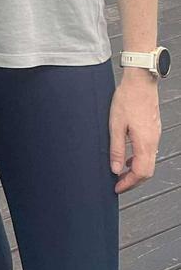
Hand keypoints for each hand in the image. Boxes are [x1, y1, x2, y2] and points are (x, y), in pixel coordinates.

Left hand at [109, 70, 160, 193]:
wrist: (140, 81)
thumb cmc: (127, 99)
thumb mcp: (116, 125)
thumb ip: (116, 149)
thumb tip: (115, 169)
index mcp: (144, 143)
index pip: (140, 173)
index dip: (128, 184)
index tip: (117, 188)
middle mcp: (153, 141)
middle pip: (147, 172)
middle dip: (133, 181)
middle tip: (119, 184)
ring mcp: (154, 135)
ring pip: (149, 162)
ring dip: (136, 171)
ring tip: (121, 172)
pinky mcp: (153, 129)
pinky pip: (149, 152)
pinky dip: (139, 159)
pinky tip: (129, 156)